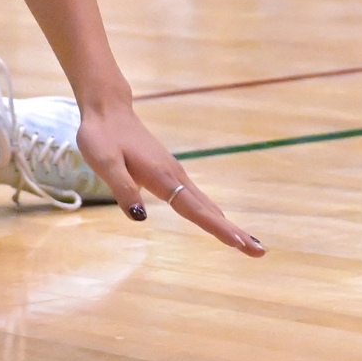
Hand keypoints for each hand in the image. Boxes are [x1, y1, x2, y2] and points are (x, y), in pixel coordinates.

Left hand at [73, 99, 263, 257]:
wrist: (108, 109)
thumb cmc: (101, 136)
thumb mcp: (104, 163)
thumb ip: (123, 189)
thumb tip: (141, 218)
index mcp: (161, 176)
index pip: (194, 209)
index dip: (216, 227)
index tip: (240, 243)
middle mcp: (175, 175)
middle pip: (209, 209)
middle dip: (234, 231)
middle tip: (259, 252)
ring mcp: (175, 172)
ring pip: (205, 203)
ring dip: (226, 223)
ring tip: (247, 243)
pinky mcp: (170, 172)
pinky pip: (195, 197)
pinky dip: (212, 212)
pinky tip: (218, 220)